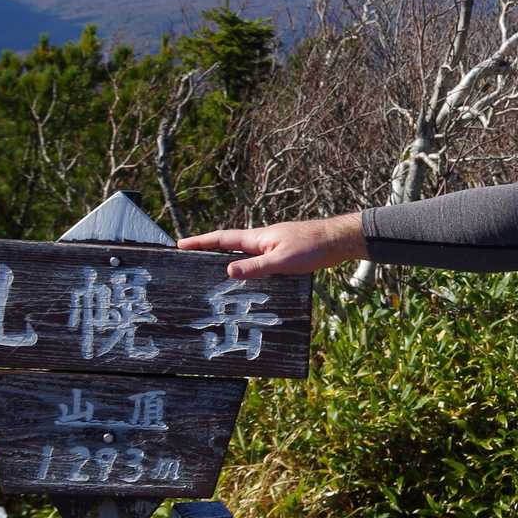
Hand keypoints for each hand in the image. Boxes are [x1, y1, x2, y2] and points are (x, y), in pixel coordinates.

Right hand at [177, 213, 365, 278]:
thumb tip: (226, 270)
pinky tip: (246, 280)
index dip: (199, 242)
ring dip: (226, 260)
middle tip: (188, 260)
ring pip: (242, 253)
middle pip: (228, 245)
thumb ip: (255, 267)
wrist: (338, 240)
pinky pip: (257, 260)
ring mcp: (272, 245)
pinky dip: (246, 267)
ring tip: (209, 274)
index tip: (179, 245)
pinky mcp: (283, 253)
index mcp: (257, 238)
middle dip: (207, 251)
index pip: (221, 239)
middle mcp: (261, 239)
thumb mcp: (282, 261)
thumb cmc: (312, 247)